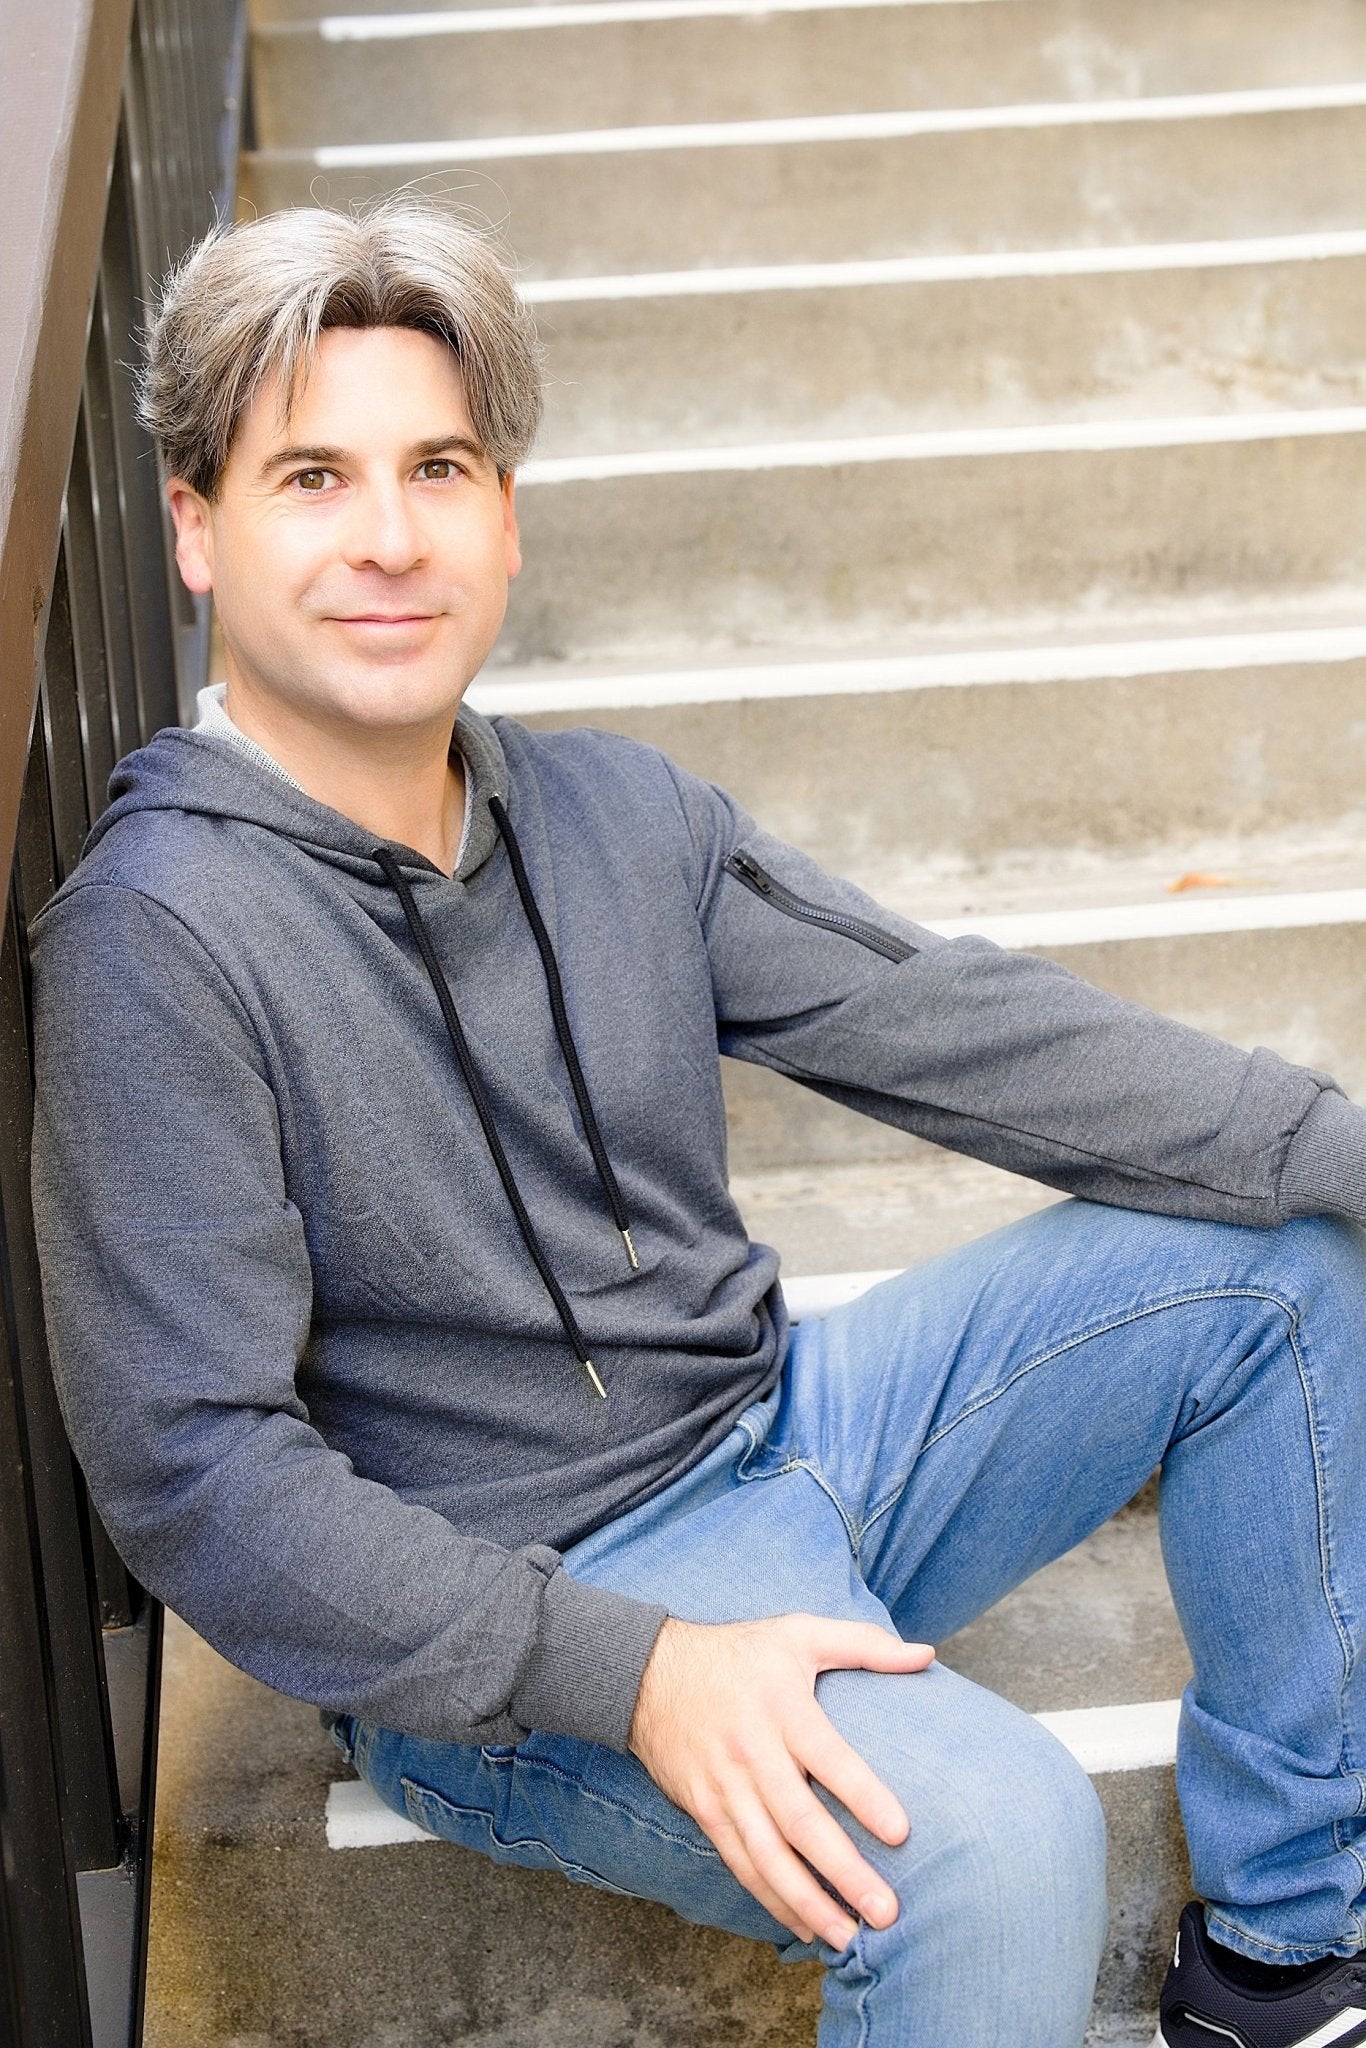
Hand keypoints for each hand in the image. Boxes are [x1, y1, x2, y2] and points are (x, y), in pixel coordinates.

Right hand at [627, 1612, 933, 1947]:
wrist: (648, 1674)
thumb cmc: (738, 1654)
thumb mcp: (799, 1632)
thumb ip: (864, 1644)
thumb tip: (926, 1654)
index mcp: (782, 1707)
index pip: (828, 1756)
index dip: (863, 1795)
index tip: (901, 1833)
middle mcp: (753, 1752)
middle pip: (799, 1821)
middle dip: (843, 1871)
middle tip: (885, 1911)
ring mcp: (725, 1787)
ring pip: (767, 1856)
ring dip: (808, 1902)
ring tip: (848, 1937)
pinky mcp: (704, 1811)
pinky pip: (740, 1862)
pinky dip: (771, 1899)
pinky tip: (804, 1924)